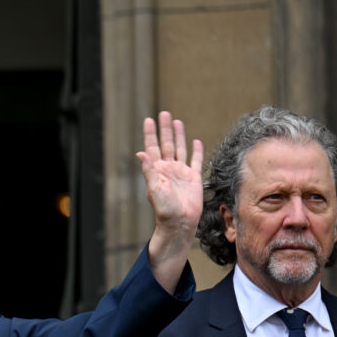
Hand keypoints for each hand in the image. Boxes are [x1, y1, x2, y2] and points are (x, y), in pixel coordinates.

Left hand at [137, 111, 202, 236]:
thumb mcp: (154, 189)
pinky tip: (195, 141)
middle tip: (164, 113)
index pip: (152, 147)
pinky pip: (196, 161)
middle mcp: (168, 168)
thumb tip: (140, 153)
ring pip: (180, 148)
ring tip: (176, 122)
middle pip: (166, 144)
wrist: (180, 222)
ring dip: (178, 135)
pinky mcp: (194, 178)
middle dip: (165, 129)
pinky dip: (196, 151)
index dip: (150, 134)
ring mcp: (181, 172)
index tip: (149, 119)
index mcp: (156, 170)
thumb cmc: (164, 209)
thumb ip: (149, 170)